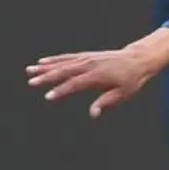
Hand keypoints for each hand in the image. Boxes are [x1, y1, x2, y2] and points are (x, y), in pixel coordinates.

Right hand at [27, 29, 168, 117]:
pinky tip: (42, 62)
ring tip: (30, 70)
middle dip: (47, 76)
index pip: (76, 84)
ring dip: (45, 67)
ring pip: (63, 62)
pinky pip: (67, 57)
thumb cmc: (131, 80)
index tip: (48, 96)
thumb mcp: (123, 94)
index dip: (61, 90)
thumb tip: (93, 113)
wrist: (138, 59)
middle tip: (31, 82)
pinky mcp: (86, 56)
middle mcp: (90, 65)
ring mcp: (87, 58)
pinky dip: (54, 59)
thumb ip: (106, 102)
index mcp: (98, 76)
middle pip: (65, 71)